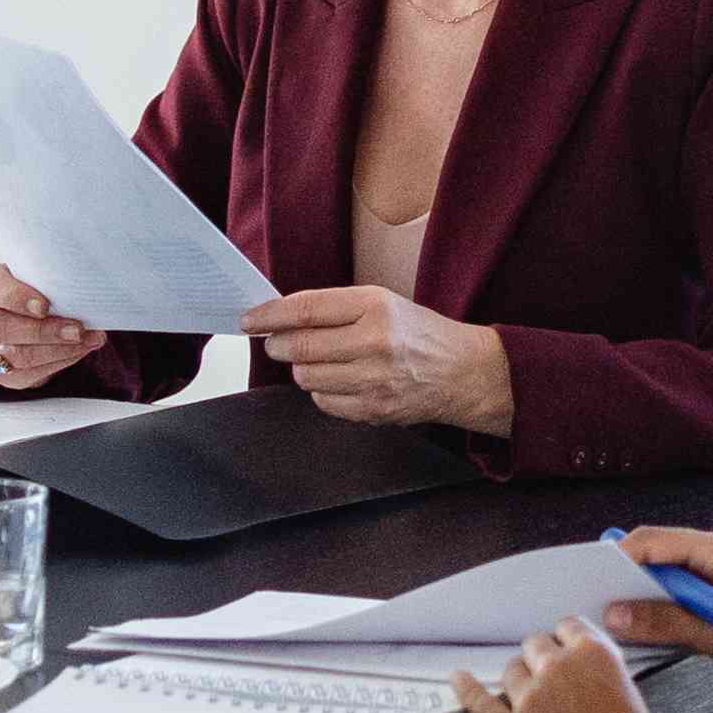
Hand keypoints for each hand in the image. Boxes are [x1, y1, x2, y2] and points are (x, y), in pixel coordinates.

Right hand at [0, 263, 104, 391]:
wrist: (18, 314)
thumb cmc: (27, 288)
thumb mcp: (30, 274)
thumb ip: (44, 278)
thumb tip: (82, 284)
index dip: (17, 298)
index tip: (45, 306)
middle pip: (1, 328)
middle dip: (43, 331)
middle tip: (77, 329)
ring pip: (16, 355)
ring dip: (57, 350)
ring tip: (87, 340)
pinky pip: (28, 373)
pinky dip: (59, 362)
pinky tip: (79, 351)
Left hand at [253, 283, 511, 435]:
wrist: (463, 372)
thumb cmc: (419, 334)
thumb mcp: (383, 303)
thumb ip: (335, 308)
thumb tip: (280, 317)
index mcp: (375, 306)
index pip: (305, 309)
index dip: (269, 315)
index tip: (249, 319)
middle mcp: (374, 341)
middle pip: (299, 347)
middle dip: (278, 345)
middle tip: (276, 343)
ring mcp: (374, 379)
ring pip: (306, 377)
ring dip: (302, 369)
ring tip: (319, 361)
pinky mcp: (373, 409)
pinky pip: (324, 402)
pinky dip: (322, 392)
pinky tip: (339, 381)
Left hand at [449, 619, 646, 712]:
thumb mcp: (632, 698)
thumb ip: (604, 679)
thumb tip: (591, 679)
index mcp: (594, 655)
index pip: (568, 628)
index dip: (566, 641)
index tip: (565, 649)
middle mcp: (558, 669)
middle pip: (535, 645)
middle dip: (540, 659)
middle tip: (548, 677)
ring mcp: (530, 698)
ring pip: (511, 671)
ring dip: (518, 679)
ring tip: (527, 695)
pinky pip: (480, 703)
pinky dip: (467, 689)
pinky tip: (459, 680)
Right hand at [591, 522, 712, 695]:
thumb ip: (668, 623)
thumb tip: (618, 615)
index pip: (654, 541)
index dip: (617, 560)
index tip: (589, 582)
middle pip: (656, 556)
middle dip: (624, 579)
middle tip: (595, 605)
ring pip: (666, 578)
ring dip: (644, 599)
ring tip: (618, 623)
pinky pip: (681, 595)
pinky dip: (663, 610)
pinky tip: (651, 632)